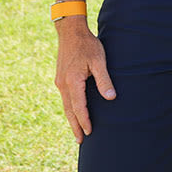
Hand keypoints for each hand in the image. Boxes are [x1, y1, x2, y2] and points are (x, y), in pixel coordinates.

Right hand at [54, 20, 115, 142]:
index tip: (90, 131)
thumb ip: (104, 79)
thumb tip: (111, 97)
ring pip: (66, 105)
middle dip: (75, 125)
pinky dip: (69, 108)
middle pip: (69, 110)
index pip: (79, 106)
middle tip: (81, 140)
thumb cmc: (87, 45)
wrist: (71, 32)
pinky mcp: (61, 78)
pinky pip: (65, 97)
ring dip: (71, 118)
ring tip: (77, 130)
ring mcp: (60, 81)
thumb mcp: (98, 61)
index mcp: (72, 81)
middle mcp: (63, 84)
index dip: (85, 120)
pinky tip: (74, 111)